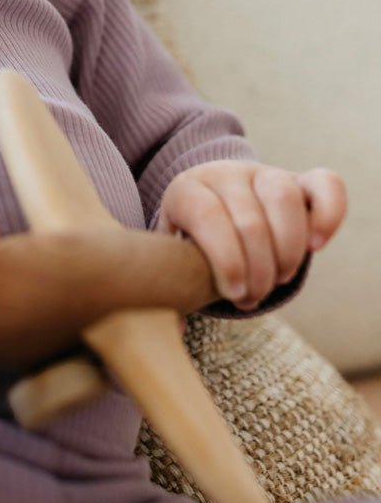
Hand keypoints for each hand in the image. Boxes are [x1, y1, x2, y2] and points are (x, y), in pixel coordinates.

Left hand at [155, 160, 346, 310]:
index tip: (234, 294)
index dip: (225, 260)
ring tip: (278, 279)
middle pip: (249, 218)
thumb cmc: (192, 240)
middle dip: (257, 270)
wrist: (213, 199)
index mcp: (187, 190)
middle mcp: (226, 175)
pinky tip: (316, 247)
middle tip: (252, 298)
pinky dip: (329, 216)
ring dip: (287, 250)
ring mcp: (264, 174)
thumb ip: (173, 284)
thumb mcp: (174, 254)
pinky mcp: (300, 181)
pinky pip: (326, 186)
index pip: (207, 215)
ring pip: (284, 198)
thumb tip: (177, 328)